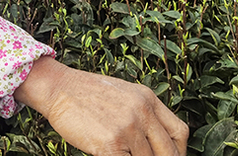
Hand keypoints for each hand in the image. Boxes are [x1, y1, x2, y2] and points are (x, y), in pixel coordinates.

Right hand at [15, 57, 187, 155]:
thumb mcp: (124, 94)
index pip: (179, 132)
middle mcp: (142, 111)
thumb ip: (142, 113)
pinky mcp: (110, 143)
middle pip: (169, 151)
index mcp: (148, 98)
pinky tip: (109, 155)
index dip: (179, 151)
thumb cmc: (87, 93)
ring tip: (122, 152)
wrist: (58, 88)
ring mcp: (127, 128)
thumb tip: (155, 141)